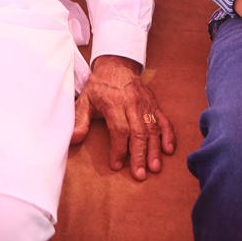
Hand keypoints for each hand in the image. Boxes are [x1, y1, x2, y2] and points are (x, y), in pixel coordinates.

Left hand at [70, 54, 174, 179]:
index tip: (116, 165)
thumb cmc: (99, 86)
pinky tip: (169, 150)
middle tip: (140, 174)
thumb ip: (79, 120)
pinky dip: (168, 135)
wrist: (117, 65)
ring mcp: (145, 104)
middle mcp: (132, 104)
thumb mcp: (84, 100)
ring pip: (153, 129)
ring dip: (155, 149)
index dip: (118, 149)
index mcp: (114, 103)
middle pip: (138, 132)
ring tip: (155, 168)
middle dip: (139, 155)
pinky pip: (164, 120)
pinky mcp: (154, 105)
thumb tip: (72, 139)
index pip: (119, 129)